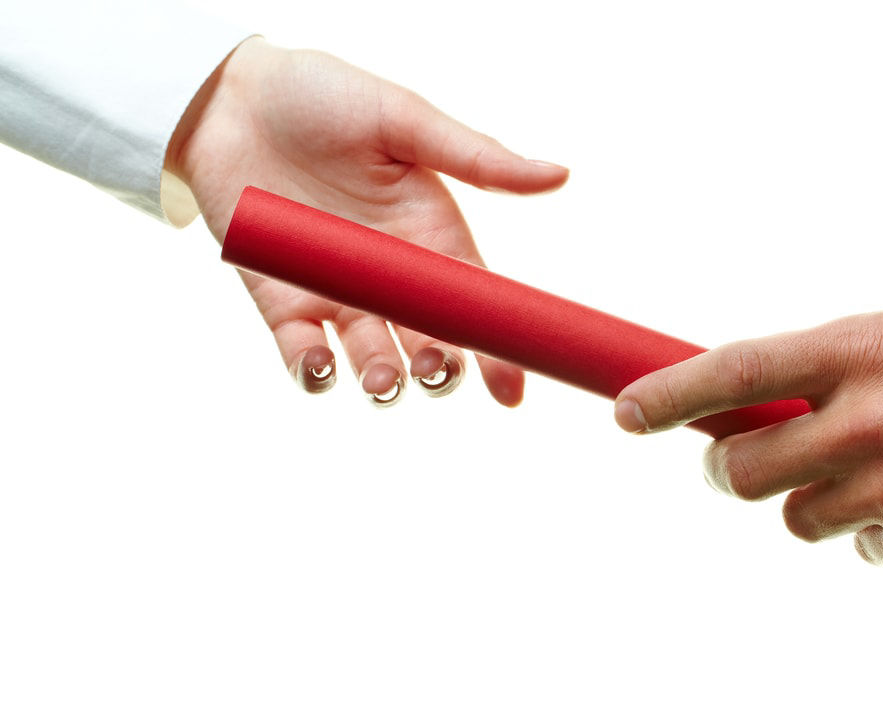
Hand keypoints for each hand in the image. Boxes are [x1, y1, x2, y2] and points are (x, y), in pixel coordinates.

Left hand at [166, 38, 567, 404]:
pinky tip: (320, 365)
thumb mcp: (405, 120)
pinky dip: (312, 373)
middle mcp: (394, 274)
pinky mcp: (284, 298)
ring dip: (385, 382)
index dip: (499, 349)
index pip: (476, 303)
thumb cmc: (323, 96)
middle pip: (432, 343)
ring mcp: (340, 292)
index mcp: (434, 235)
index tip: (513, 389)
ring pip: (374, 361)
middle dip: (441, 371)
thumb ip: (476, 157)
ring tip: (383, 379)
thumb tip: (559, 175)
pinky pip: (303, 353)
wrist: (229, 96)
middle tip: (435, 368)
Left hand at [614, 304, 882, 576]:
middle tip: (743, 459)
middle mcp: (873, 424)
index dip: (671, 394)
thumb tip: (752, 397)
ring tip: (875, 469)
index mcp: (866, 352)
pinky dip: (877, 528)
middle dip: (731, 469)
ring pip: (799, 519)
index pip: (740, 372)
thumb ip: (831, 363)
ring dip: (814, 499)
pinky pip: (862, 548)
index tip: (627, 409)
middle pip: (745, 472)